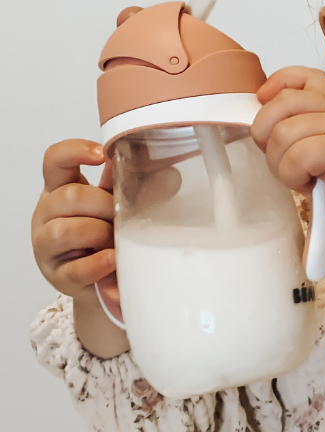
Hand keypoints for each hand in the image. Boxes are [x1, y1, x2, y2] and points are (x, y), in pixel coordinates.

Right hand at [32, 140, 128, 356]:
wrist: (105, 280)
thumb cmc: (108, 233)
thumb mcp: (121, 203)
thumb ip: (138, 185)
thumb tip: (169, 175)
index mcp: (61, 187)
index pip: (55, 160)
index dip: (74, 151)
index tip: (102, 154)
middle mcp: (47, 213)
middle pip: (69, 196)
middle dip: (105, 205)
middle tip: (124, 216)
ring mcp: (47, 246)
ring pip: (66, 230)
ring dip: (100, 233)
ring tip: (118, 240)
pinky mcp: (58, 276)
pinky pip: (75, 269)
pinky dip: (98, 264)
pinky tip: (114, 260)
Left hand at [252, 67, 324, 241]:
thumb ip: (305, 135)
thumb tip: (261, 130)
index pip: (304, 77)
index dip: (277, 85)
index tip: (265, 105)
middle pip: (281, 104)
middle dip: (266, 137)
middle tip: (283, 162)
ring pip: (283, 133)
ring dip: (281, 165)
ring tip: (303, 180)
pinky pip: (296, 155)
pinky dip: (293, 177)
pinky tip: (311, 186)